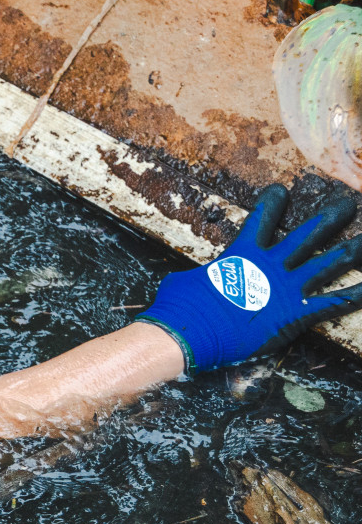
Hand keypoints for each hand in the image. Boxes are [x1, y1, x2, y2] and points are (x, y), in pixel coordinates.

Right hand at [137, 184, 361, 372]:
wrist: (188, 333)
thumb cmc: (180, 308)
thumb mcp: (183, 282)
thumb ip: (198, 276)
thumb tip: (189, 279)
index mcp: (241, 255)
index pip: (260, 220)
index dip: (272, 204)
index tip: (282, 190)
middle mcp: (270, 266)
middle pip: (308, 235)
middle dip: (330, 219)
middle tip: (348, 204)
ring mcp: (286, 288)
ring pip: (329, 264)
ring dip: (353, 251)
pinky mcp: (295, 314)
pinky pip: (333, 302)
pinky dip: (356, 295)